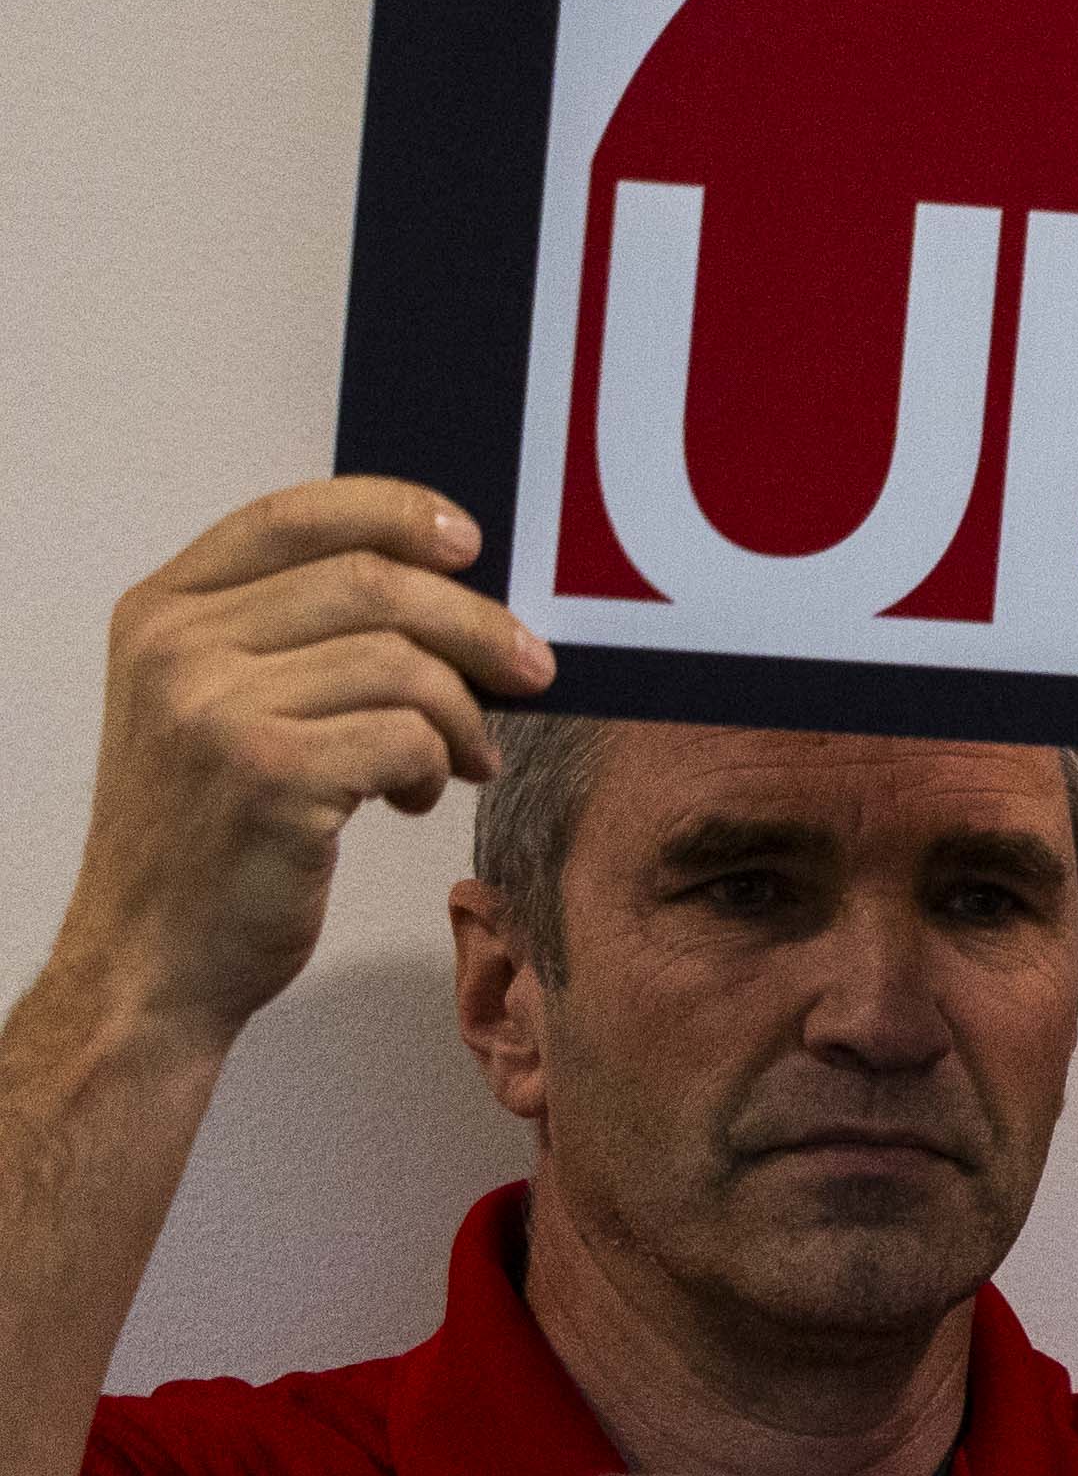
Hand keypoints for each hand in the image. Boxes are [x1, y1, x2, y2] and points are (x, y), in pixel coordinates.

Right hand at [60, 484, 546, 1050]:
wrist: (149, 963)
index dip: (397, 512)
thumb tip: (454, 587)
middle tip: (531, 669)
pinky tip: (414, 796)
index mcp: (160, 612)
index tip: (470, 542)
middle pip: (374, 583)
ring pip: (404, 664)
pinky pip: (408, 736)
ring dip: (461, 715)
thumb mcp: (215, 706)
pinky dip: (437, 766)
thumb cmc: (204, 834)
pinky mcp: (267, 776)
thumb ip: (293, 634)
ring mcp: (214, 711)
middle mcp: (176, 649)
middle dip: (477, 625)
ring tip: (461, 758)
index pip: (295, 514)